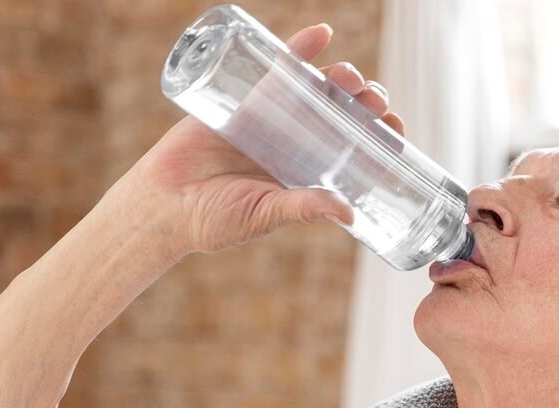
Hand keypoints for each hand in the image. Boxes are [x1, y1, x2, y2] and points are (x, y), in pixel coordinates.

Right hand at [119, 23, 405, 256]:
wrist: (161, 205)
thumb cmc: (213, 222)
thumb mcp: (264, 216)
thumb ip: (302, 209)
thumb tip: (348, 211)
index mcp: (308, 175)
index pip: (356, 151)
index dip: (381, 137)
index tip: (396, 129)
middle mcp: (296, 145)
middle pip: (342, 115)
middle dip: (365, 104)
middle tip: (376, 101)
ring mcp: (273, 120)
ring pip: (317, 89)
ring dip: (341, 77)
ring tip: (351, 77)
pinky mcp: (246, 99)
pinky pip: (278, 68)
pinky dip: (300, 48)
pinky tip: (321, 34)